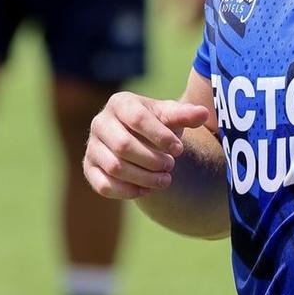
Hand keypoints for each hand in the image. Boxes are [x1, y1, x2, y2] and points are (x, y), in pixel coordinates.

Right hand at [84, 92, 210, 199]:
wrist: (140, 138)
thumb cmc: (157, 123)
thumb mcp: (171, 116)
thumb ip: (186, 114)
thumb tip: (204, 113)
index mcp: (120, 103)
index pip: (138, 119)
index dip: (160, 137)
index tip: (179, 149)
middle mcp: (100, 123)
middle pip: (124, 145)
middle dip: (152, 159)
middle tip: (171, 166)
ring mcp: (92, 147)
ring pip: (114, 167)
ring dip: (143, 177)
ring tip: (165, 180)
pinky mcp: (89, 168)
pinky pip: (103, 185)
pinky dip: (127, 191)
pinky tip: (146, 190)